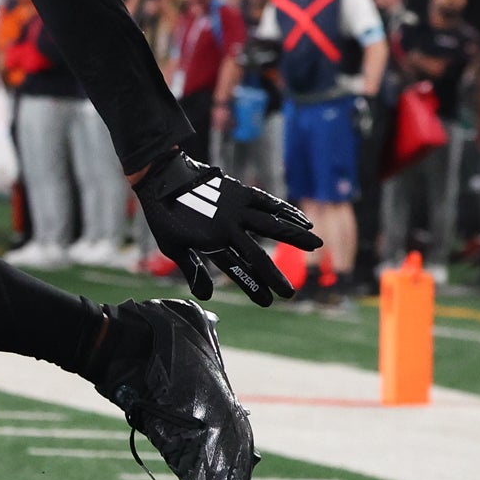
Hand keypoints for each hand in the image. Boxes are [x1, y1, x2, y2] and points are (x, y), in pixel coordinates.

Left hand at [134, 149, 318, 304]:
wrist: (162, 177)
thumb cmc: (165, 216)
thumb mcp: (172, 246)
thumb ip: (192, 269)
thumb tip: (207, 296)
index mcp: (210, 240)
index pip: (236, 270)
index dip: (252, 287)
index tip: (268, 302)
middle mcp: (228, 225)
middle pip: (256, 255)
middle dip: (273, 276)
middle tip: (290, 293)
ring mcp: (236, 206)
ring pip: (271, 224)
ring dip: (294, 236)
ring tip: (316, 245)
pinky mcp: (241, 191)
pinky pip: (268, 202)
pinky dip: (286, 211)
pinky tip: (303, 220)